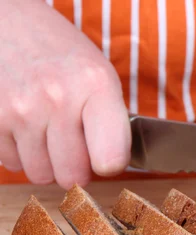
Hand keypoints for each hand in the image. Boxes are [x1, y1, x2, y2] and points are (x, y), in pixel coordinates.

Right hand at [0, 0, 129, 188]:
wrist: (12, 25)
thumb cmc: (65, 57)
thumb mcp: (101, 78)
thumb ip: (112, 123)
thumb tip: (109, 170)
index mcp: (95, 86)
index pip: (110, 158)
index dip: (110, 165)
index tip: (107, 159)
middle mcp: (57, 99)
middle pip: (72, 176)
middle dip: (75, 167)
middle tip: (75, 143)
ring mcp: (20, 109)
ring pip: (41, 175)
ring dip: (46, 161)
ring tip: (49, 130)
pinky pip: (12, 163)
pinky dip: (21, 153)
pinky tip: (27, 127)